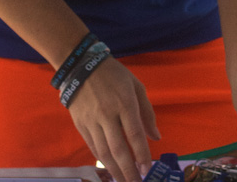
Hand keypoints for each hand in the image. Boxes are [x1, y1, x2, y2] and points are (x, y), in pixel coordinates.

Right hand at [66, 56, 160, 181]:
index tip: (147, 170)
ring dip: (115, 170)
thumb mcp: (136, 86)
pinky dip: (101, 160)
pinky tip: (109, 169)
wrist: (80, 66)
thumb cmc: (114, 75)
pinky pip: (92, 147)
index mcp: (124, 102)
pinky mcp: (81, 125)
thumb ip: (147, 112)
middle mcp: (107, 114)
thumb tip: (156, 137)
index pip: (134, 133)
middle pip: (118, 148)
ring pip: (104, 152)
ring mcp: (92, 121)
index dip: (141, 154)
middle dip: (128, 170)